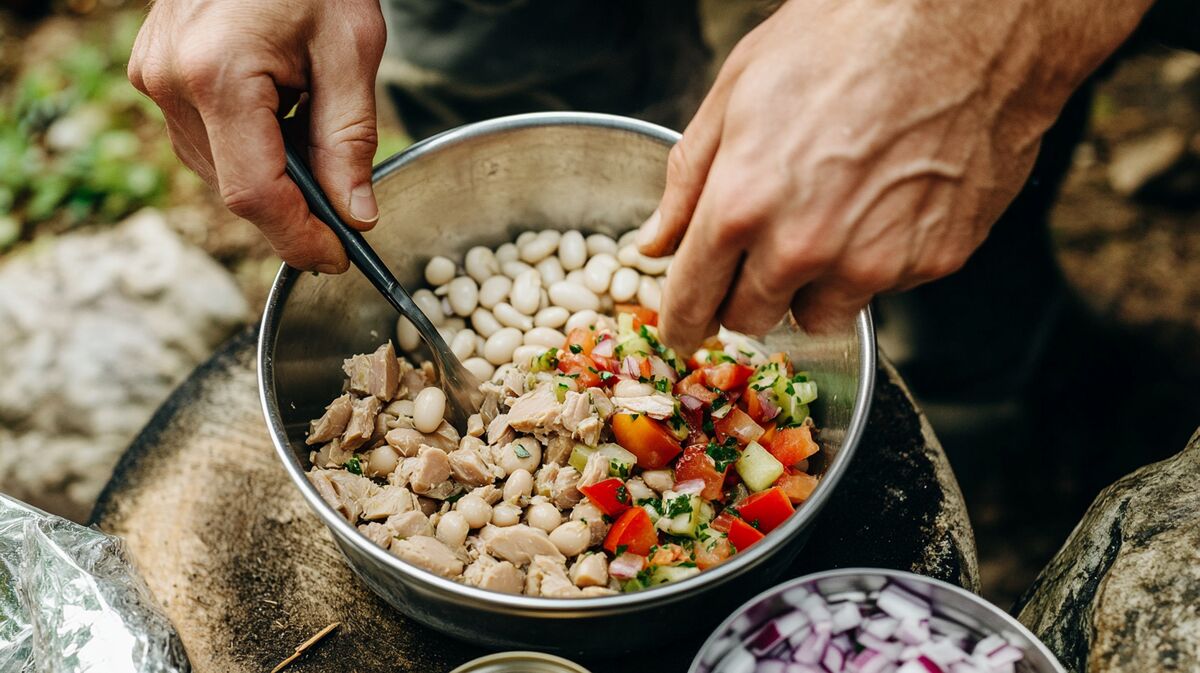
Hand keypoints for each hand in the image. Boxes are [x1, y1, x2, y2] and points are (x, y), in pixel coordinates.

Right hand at [128, 0, 385, 271]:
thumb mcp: (351, 51)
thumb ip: (350, 140)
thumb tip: (355, 216)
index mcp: (218, 74)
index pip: (254, 193)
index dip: (299, 238)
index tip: (339, 258)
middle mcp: (171, 81)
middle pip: (234, 188)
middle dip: (294, 211)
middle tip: (345, 206)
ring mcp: (154, 76)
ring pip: (217, 171)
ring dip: (272, 179)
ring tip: (314, 137)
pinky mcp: (154, 72)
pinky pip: (204, 141)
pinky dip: (249, 151)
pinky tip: (282, 120)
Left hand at [639, 0, 1150, 351]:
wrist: (968, 19)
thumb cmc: (847, 36)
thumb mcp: (737, 90)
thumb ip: (689, 179)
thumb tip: (656, 241)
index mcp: (742, 205)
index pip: (693, 300)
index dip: (681, 321)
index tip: (682, 329)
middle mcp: (804, 247)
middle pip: (751, 319)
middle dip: (743, 296)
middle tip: (758, 253)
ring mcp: (874, 261)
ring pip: (819, 314)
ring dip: (812, 286)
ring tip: (831, 217)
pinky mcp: (933, 260)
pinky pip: (886, 286)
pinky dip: (877, 259)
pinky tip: (887, 199)